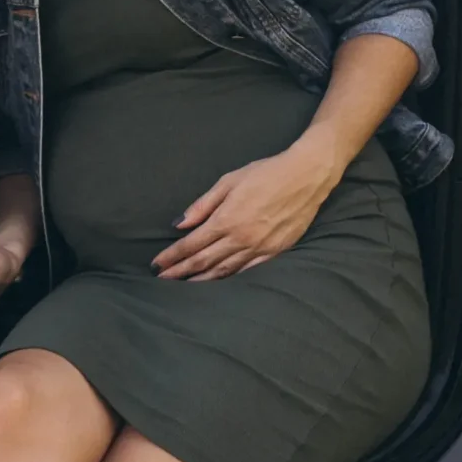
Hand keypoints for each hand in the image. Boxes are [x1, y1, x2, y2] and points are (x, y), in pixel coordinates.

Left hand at [152, 140, 337, 280]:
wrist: (306, 176)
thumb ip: (202, 205)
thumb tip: (178, 224)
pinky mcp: (275, 252)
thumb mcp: (229, 181)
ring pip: (224, 271)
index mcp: (226, 219)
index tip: (156, 265)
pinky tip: (218, 283)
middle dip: (180, 272)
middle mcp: (241, 238)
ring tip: (184, 288)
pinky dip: (229, 279)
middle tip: (162, 281)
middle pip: (203, 262)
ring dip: (201, 281)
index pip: (191, 245)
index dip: (171, 257)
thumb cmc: (265, 173)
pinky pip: (247, 271)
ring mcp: (259, 248)